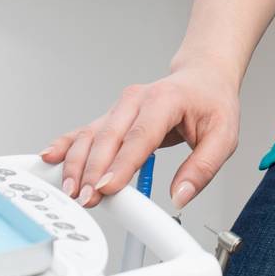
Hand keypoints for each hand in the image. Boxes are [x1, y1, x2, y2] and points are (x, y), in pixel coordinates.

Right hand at [38, 63, 240, 210]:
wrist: (203, 77)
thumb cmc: (212, 102)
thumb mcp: (224, 136)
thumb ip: (202, 168)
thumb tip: (180, 196)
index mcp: (165, 101)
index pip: (140, 136)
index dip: (121, 163)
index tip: (107, 188)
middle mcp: (137, 100)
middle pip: (108, 137)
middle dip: (93, 170)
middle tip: (85, 198)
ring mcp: (121, 107)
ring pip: (91, 135)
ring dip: (76, 163)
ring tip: (69, 190)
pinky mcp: (112, 116)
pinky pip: (85, 131)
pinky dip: (66, 145)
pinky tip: (49, 158)